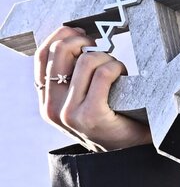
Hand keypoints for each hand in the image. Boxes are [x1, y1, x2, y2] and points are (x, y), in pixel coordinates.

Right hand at [35, 25, 151, 150]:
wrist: (130, 152)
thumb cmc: (110, 119)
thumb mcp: (81, 99)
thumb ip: (70, 75)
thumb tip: (72, 35)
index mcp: (47, 101)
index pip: (42, 56)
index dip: (60, 36)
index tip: (79, 33)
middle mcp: (53, 108)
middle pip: (61, 52)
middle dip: (84, 42)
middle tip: (101, 48)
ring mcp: (70, 113)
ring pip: (85, 61)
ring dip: (106, 58)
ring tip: (116, 68)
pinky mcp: (91, 115)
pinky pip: (103, 74)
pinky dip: (116, 67)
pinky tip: (123, 74)